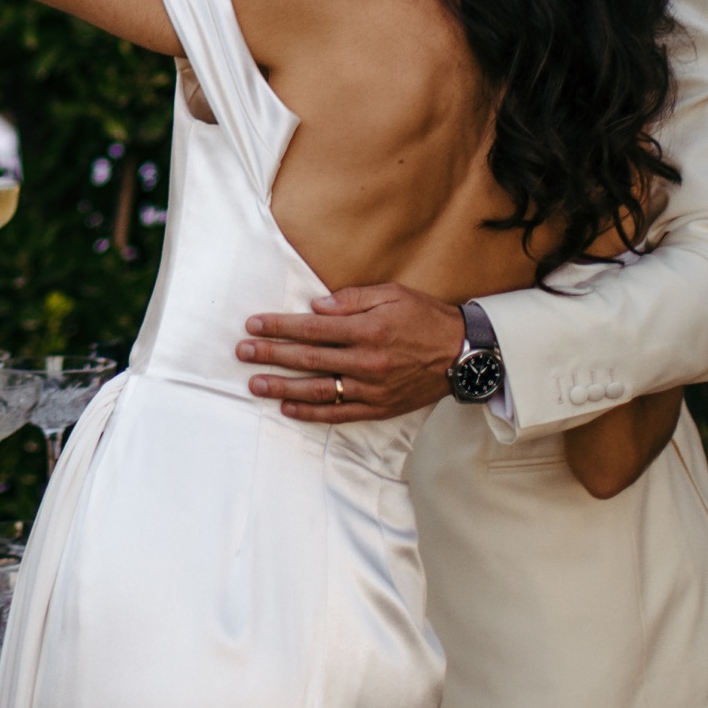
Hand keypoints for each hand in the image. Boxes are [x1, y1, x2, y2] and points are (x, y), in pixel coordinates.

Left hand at [238, 284, 466, 423]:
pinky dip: (312, 412)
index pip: (313, 329)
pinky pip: (340, 413)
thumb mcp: (393, 294)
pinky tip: (288, 408)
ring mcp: (372, 388)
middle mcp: (367, 361)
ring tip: (255, 384)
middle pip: (309, 359)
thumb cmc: (425, 318)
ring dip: (283, 388)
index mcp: (368, 330)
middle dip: (271, 355)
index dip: (280, 327)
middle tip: (243, 353)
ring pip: (319, 390)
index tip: (253, 325)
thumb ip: (353, 299)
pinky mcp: (379, 407)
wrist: (464, 354)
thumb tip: (315, 306)